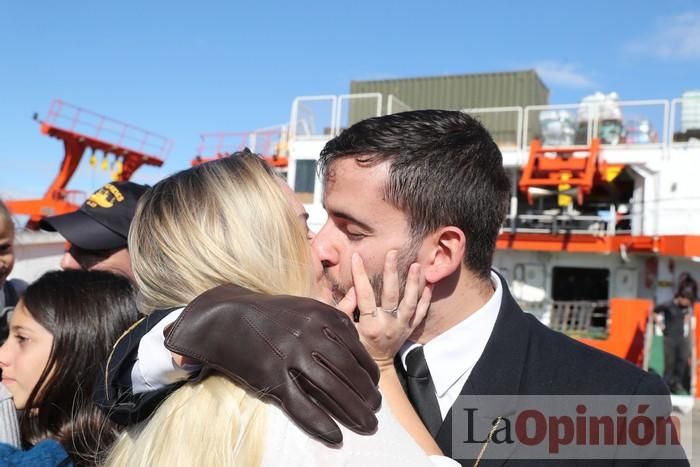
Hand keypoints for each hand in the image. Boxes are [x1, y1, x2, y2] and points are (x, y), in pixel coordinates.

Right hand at [164, 283, 380, 445]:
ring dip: (354, 411)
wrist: (225, 317)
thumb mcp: (305, 308)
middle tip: (376, 410)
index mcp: (322, 316)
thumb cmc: (270, 316)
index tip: (375, 385)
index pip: (356, 350)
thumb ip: (331, 325)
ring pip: (332, 389)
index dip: (369, 372)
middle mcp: (310, 334)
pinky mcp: (271, 377)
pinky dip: (321, 424)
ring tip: (367, 425)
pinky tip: (335, 435)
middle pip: (348, 372)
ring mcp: (290, 356)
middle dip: (367, 395)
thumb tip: (357, 350)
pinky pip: (301, 405)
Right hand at [337, 251, 431, 369]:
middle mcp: (388, 324)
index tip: (357, 257)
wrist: (376, 366)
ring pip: (411, 302)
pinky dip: (426, 299)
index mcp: (370, 325)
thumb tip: (353, 290)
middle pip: (392, 295)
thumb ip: (345, 310)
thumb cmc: (357, 346)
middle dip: (391, 272)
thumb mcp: (346, 331)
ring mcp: (402, 327)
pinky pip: (421, 313)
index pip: (364, 295)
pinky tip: (429, 284)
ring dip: (414, 283)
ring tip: (416, 265)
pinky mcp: (410, 329)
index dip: (360, 275)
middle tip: (392, 252)